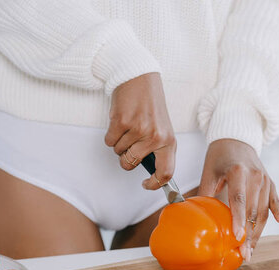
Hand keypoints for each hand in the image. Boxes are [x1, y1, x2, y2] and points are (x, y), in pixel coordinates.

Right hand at [105, 72, 175, 188]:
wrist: (139, 78)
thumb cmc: (150, 104)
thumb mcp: (162, 128)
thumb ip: (158, 150)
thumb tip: (150, 173)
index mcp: (169, 141)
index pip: (166, 172)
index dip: (155, 183)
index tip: (146, 183)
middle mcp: (155, 137)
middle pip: (131, 163)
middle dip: (125, 158)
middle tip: (129, 143)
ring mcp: (138, 130)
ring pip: (118, 152)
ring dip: (119, 142)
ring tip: (128, 126)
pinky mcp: (121, 122)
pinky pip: (109, 141)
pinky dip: (111, 134)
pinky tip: (120, 121)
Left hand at [198, 139, 278, 261]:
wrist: (236, 138)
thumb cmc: (219, 156)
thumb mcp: (208, 172)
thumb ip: (206, 194)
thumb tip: (198, 219)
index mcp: (238, 171)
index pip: (238, 199)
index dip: (238, 219)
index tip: (237, 237)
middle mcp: (255, 175)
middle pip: (253, 210)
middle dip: (249, 234)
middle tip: (244, 254)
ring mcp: (265, 179)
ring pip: (263, 210)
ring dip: (258, 232)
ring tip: (251, 249)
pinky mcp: (270, 182)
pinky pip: (274, 201)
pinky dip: (278, 211)